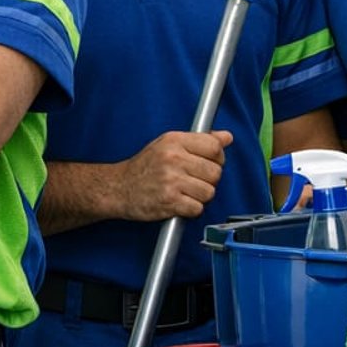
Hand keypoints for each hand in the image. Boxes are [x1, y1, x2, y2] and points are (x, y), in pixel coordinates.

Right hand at [114, 131, 233, 222]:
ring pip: (209, 192)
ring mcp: (171, 180)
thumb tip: (227, 137)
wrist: (119, 188)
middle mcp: (173, 158)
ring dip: (200, 197)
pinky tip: (180, 203)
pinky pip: (197, 208)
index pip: (214, 147)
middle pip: (215, 172)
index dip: (218, 158)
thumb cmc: (144, 167)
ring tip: (186, 193)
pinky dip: (191, 209)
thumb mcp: (168, 144)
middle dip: (209, 180)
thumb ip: (199, 140)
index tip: (210, 163)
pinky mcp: (169, 201)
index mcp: (174, 141)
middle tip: (194, 181)